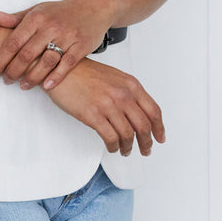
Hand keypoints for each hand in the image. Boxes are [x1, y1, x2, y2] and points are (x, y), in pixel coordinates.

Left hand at [0, 0, 115, 90]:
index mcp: (36, 18)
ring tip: (23, 86)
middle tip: (6, 81)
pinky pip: (67, 64)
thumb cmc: (61, 12)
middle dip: (14, 71)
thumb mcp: (37, 11)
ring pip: (46, 62)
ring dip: (32, 77)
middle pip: (27, 54)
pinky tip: (46, 86)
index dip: (0, 59)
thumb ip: (15, 19)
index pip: (13, 41)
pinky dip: (55, 77)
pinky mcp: (81, 46)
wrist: (94, 7)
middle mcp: (51, 26)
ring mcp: (67, 36)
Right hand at [43, 56, 164, 156]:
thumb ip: (128, 93)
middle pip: (143, 126)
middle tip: (145, 150)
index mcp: (131, 85)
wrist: (62, 69)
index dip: (159, 128)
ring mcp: (108, 105)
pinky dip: (114, 147)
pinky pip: (110, 137)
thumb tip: (137, 114)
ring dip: (128, 147)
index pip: (153, 110)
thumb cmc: (84, 73)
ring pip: (127, 134)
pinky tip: (112, 148)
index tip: (160, 138)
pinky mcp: (93, 115)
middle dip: (146, 142)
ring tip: (125, 151)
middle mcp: (123, 95)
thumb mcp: (114, 77)